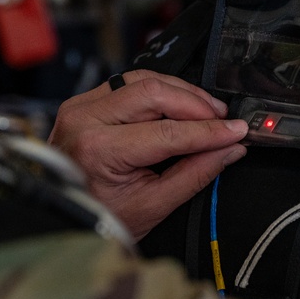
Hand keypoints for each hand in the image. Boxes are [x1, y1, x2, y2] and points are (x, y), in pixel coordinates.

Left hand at [49, 70, 247, 239]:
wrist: (63, 218)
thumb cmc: (102, 216)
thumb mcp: (153, 205)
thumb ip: (195, 173)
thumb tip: (229, 149)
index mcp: (99, 149)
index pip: (167, 132)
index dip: (208, 131)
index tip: (236, 132)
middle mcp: (86, 119)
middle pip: (153, 92)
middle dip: (196, 104)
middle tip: (223, 120)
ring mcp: (82, 106)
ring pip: (142, 80)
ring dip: (181, 92)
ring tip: (208, 111)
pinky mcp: (85, 102)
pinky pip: (129, 83)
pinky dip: (160, 91)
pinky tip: (181, 105)